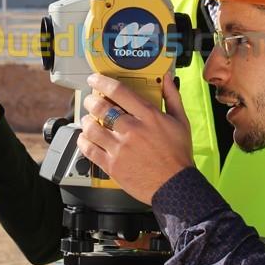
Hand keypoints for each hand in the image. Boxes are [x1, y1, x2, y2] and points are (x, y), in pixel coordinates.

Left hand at [77, 73, 192, 204]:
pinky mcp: (112, 165)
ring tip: (89, 120)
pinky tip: (86, 139)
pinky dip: (84, 141)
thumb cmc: (178, 155)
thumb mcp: (181, 121)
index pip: (119, 91)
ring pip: (91, 128)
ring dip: (86, 121)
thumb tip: (166, 78)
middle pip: (101, 107)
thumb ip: (172, 97)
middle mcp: (132, 130)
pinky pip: (89, 149)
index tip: (95, 80)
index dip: (102, 82)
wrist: (175, 186)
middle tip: (91, 100)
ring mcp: (120, 148)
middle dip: (91, 100)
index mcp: (148, 116)